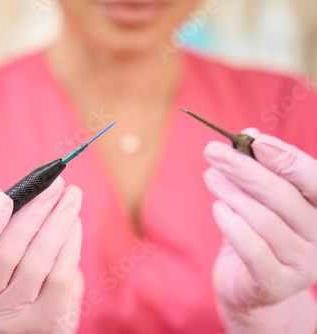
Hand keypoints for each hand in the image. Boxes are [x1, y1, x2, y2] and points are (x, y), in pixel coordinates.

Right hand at [0, 178, 83, 333]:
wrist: (28, 306)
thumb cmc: (3, 263)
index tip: (5, 197)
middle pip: (6, 254)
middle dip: (35, 212)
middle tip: (55, 184)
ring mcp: (15, 318)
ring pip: (38, 262)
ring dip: (59, 222)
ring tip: (72, 195)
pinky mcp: (47, 320)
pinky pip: (60, 276)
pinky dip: (69, 243)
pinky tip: (74, 223)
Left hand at [203, 130, 316, 333]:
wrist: (251, 287)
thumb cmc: (257, 235)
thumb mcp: (260, 200)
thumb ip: (260, 169)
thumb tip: (250, 134)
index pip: (313, 179)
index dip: (285, 158)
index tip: (253, 140)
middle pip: (282, 196)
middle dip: (244, 169)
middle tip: (212, 152)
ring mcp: (304, 264)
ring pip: (264, 220)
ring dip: (231, 193)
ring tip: (210, 177)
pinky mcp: (277, 284)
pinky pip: (253, 249)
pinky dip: (232, 225)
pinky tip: (217, 208)